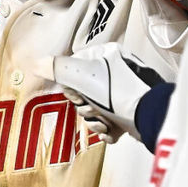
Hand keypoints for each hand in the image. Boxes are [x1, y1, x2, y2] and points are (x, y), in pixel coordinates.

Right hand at [48, 44, 165, 142]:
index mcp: (104, 56)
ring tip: (107, 122)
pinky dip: (108, 129)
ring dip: (96, 121)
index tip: (79, 96)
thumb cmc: (120, 93)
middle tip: (95, 110)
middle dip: (86, 109)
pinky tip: (113, 130)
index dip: (73, 89)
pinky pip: (109, 122)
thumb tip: (37, 62)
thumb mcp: (83, 76)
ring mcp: (124, 92)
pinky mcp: (130, 111)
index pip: (74, 71)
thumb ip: (58, 68)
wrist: (151, 118)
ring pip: (96, 110)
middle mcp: (115, 71)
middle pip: (84, 94)